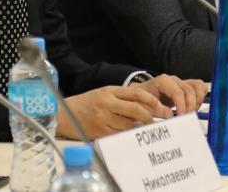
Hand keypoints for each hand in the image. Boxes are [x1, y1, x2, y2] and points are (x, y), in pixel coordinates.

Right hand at [57, 86, 171, 138]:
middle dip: (150, 117)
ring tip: (149, 130)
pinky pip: (120, 135)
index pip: (137, 94)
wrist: (65, 114)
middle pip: (136, 110)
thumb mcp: (104, 93)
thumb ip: (123, 98)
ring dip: (141, 128)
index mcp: (110, 91)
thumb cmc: (87, 103)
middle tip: (160, 121)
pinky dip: (129, 136)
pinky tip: (134, 137)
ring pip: (130, 125)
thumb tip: (145, 108)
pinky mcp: (100, 132)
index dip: (153, 101)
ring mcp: (103, 119)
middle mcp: (107, 104)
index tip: (162, 107)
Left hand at [135, 75, 206, 113]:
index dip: (182, 106)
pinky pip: (200, 87)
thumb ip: (158, 110)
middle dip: (190, 107)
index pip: (178, 92)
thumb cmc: (143, 99)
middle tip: (186, 119)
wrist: (141, 93)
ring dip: (197, 101)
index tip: (181, 117)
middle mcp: (174, 79)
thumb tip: (170, 116)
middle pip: (189, 90)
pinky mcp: (186, 86)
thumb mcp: (146, 105)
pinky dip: (200, 97)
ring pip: (198, 86)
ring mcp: (181, 81)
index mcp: (164, 81)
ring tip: (191, 113)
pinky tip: (194, 108)